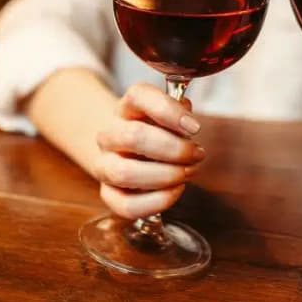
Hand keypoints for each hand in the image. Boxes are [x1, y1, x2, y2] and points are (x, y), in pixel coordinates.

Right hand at [94, 82, 205, 218]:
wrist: (127, 151)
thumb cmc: (157, 131)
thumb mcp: (169, 114)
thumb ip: (180, 112)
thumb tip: (188, 123)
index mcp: (126, 107)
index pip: (138, 96)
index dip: (168, 110)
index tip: (194, 127)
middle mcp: (110, 134)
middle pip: (133, 136)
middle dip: (174, 149)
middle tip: (197, 154)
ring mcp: (105, 165)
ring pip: (125, 173)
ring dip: (165, 176)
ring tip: (187, 173)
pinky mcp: (108, 194)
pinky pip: (127, 205)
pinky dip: (158, 201)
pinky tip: (175, 190)